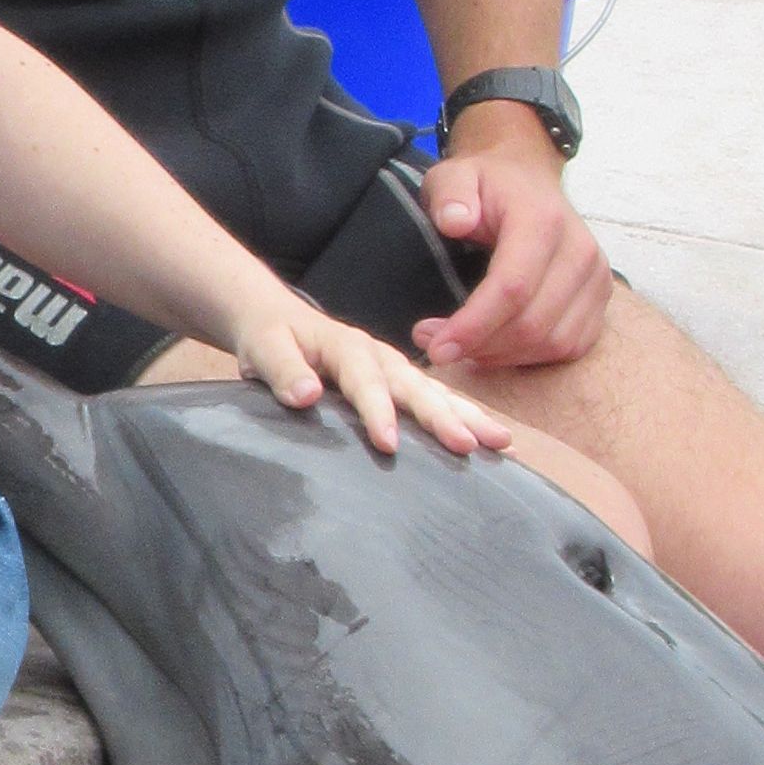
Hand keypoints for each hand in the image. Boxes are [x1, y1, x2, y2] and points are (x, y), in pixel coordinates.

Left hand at [228, 292, 512, 464]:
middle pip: (414, 386)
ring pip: (436, 391)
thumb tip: (305, 395)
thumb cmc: (269, 338)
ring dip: (468, 416)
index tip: (389, 445)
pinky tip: (492, 438)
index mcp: (345, 346)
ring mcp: (394, 367)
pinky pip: (438, 397)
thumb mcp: (262, 348)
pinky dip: (465, 415)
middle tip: (467, 446)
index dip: (377, 411)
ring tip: (501, 442)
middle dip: (442, 416)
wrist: (274, 318)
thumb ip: (282, 370)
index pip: (364, 381)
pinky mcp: (401, 380)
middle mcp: (378, 355)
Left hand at [412, 114, 618, 372]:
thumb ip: (450, 193)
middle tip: (435, 345)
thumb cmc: (488, 185)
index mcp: (543, 221)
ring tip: (460, 345)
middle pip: (532, 324)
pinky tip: (494, 348)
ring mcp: (596, 278)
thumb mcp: (455, 176)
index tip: (436, 347)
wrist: (528, 180)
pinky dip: (528, 357)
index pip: (513, 288)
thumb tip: (455, 221)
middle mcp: (580, 251)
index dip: (474, 326)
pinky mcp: (600, 301)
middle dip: (480, 346)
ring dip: (501, 356)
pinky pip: (569, 347)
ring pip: (552, 343)